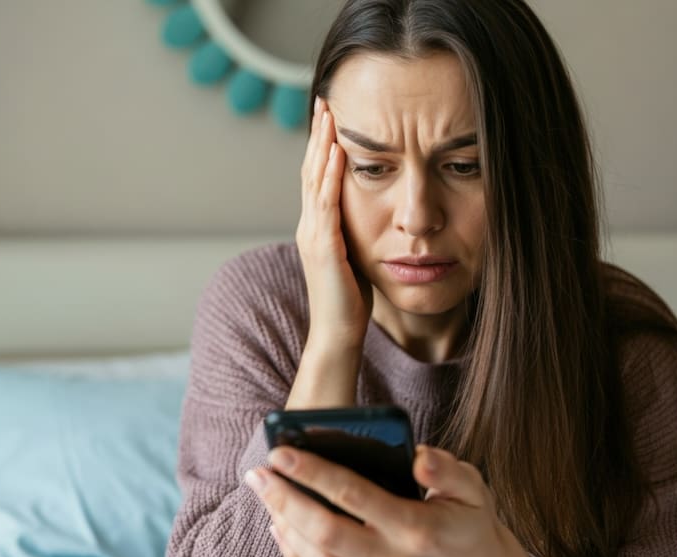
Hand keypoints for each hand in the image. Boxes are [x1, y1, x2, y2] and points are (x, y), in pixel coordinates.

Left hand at [245, 444, 530, 556]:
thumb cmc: (470, 523)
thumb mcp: (474, 490)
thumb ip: (448, 471)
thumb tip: (419, 456)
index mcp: (415, 528)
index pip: (353, 496)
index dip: (314, 473)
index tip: (282, 451)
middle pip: (325, 532)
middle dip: (285, 499)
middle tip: (259, 472)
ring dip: (284, 524)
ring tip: (264, 491)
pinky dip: (294, 552)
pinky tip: (280, 523)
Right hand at [288, 97, 371, 408]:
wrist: (337, 335)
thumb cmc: (349, 302)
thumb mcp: (352, 259)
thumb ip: (352, 234)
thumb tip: (367, 216)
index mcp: (316, 228)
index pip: (317, 178)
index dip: (322, 146)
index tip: (330, 117)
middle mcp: (309, 227)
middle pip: (311, 170)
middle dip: (318, 134)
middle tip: (324, 101)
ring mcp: (313, 235)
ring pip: (314, 180)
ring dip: (321, 145)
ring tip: (328, 114)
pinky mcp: (324, 247)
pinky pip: (326, 204)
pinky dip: (329, 176)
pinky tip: (336, 152)